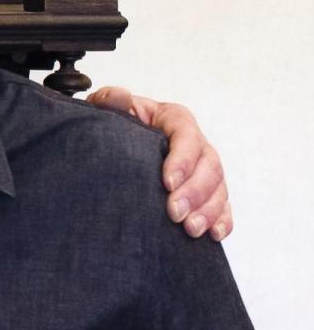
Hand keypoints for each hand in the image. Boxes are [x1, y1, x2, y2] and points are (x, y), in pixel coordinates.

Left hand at [87, 87, 230, 240]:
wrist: (112, 146)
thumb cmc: (113, 124)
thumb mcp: (106, 108)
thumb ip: (109, 100)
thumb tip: (120, 95)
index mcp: (174, 119)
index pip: (186, 136)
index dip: (182, 160)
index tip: (167, 182)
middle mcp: (195, 143)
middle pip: (209, 165)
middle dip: (195, 192)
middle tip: (175, 214)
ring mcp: (202, 168)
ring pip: (219, 188)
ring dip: (208, 210)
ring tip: (190, 229)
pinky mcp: (206, 191)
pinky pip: (223, 206)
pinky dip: (222, 220)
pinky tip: (213, 233)